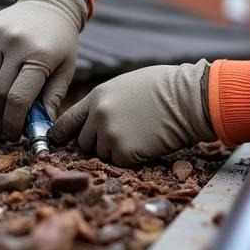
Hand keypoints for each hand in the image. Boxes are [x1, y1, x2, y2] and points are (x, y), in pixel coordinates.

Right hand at [0, 0, 88, 137]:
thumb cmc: (62, 41)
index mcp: (40, 55)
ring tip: (14, 96)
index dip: (14, 121)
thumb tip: (42, 126)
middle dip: (6, 111)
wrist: (50, 3)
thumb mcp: (66, 69)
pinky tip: (8, 70)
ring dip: (0, 94)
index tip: (15, 135)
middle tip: (14, 121)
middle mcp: (16, 43)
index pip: (18, 98)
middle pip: (1, 92)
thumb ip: (53, 98)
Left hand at [50, 61, 214, 166]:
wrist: (189, 98)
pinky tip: (148, 142)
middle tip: (123, 135)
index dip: (63, 135)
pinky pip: (121, 163)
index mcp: (96, 97)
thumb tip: (91, 120)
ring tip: (140, 134)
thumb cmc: (165, 87)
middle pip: (83, 143)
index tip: (60, 142)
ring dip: (118, 151)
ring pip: (102, 155)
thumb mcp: (125, 86)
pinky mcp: (125, 152)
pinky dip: (134, 159)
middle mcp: (98, 116)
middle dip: (98, 144)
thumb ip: (105, 103)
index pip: (66, 122)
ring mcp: (110, 135)